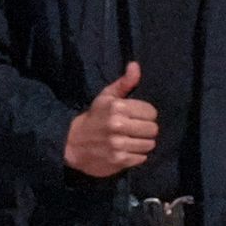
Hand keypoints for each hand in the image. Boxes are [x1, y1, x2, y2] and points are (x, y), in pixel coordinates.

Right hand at [64, 61, 157, 177]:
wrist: (72, 144)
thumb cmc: (94, 118)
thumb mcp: (106, 97)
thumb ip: (124, 83)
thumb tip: (135, 65)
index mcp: (117, 107)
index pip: (151, 112)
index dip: (146, 115)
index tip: (136, 117)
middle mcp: (118, 126)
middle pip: (153, 129)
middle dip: (146, 129)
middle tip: (135, 130)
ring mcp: (119, 144)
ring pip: (149, 145)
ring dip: (142, 143)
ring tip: (131, 140)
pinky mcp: (119, 160)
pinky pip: (142, 158)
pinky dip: (136, 155)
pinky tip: (126, 151)